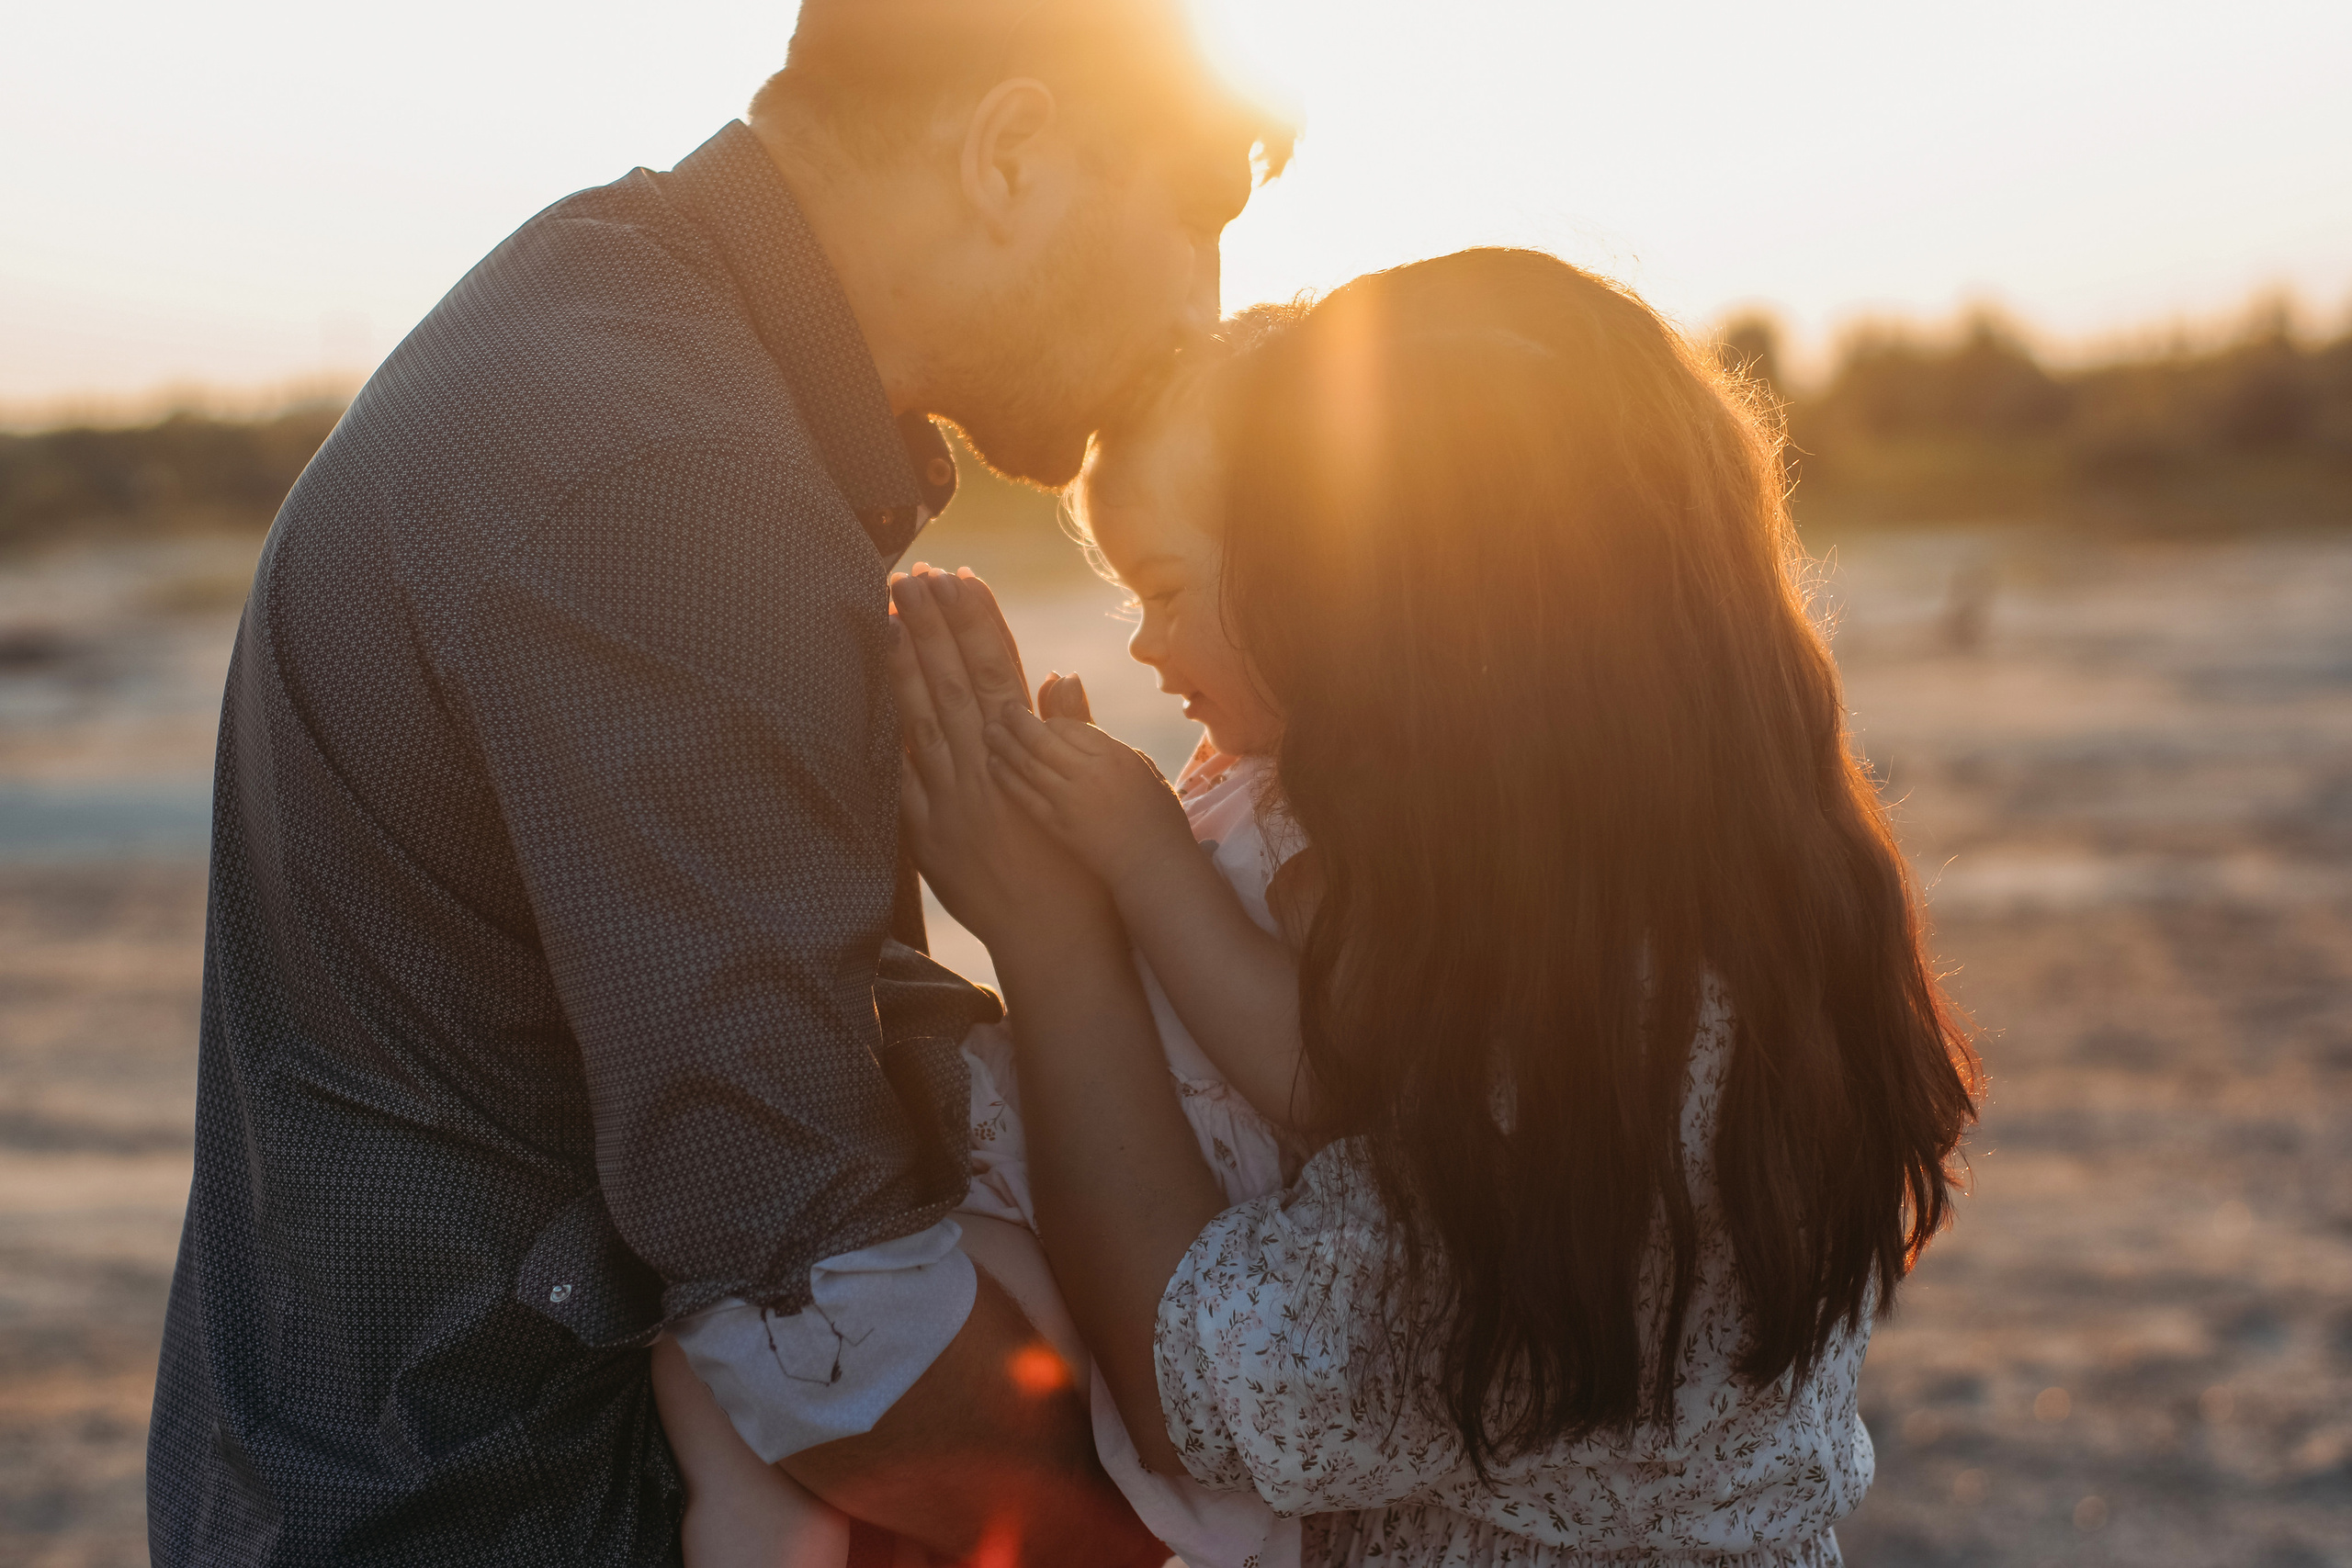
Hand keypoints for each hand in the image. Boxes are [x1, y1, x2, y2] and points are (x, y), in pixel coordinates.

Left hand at [887, 568, 1109, 945]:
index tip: (962, 579)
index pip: (1000, 669)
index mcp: (1030, 753)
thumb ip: (1072, 733)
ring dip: (905, 661)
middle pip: (955, 680)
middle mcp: (989, 768)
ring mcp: (954, 799)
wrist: (1059, 939)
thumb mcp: (1095, 793)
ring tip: (889, 613)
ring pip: (923, 716)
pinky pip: (900, 775)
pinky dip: (886, 729)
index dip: (978, 621)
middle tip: (914, 575)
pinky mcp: (930, 834)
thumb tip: (1060, 678)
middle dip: (932, 623)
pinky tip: (872, 693)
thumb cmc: (1086, 869)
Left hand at [983, 705, 1201, 903]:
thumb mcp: (1143, 767)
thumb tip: (1081, 707)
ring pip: (1028, 762)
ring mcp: (1072, 800)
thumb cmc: (1157, 818)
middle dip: (1017, 720)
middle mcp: (1091, 772)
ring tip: (988, 731)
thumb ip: (1107, 740)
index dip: (1048, 719)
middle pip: (1042, 737)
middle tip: (1001, 710)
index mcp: (1115, 755)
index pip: (1068, 724)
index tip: (1035, 717)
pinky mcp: (1058, 826)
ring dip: (1004, 744)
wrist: (1155, 868)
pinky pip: (1024, 795)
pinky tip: (992, 765)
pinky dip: (1006, 777)